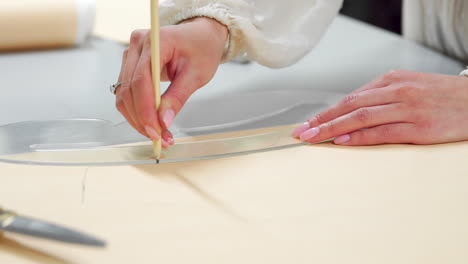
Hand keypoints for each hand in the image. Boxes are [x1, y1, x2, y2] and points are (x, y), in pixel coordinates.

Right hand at [116, 17, 227, 147]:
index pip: (141, 81)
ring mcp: (131, 54)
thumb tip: (163, 121)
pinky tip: (151, 123)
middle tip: (159, 138)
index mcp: (156, 41)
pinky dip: (137, 111)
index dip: (146, 110)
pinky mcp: (130, 64)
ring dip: (137, 118)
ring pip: (123, 94)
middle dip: (142, 119)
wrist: (200, 36)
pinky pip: (127, 92)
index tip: (155, 131)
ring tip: (158, 134)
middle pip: (129, 89)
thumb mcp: (197, 74)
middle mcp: (138, 45)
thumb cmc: (202, 48)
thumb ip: (178, 97)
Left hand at [292, 69, 467, 144]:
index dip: (326, 112)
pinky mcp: (420, 126)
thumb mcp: (410, 86)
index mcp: (392, 80)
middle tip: (301, 132)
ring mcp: (408, 108)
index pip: (350, 98)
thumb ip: (382, 97)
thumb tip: (352, 112)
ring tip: (314, 137)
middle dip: (322, 120)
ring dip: (333, 128)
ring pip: (361, 117)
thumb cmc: (443, 96)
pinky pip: (382, 132)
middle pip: (350, 106)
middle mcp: (397, 91)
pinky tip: (342, 141)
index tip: (309, 123)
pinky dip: (359, 136)